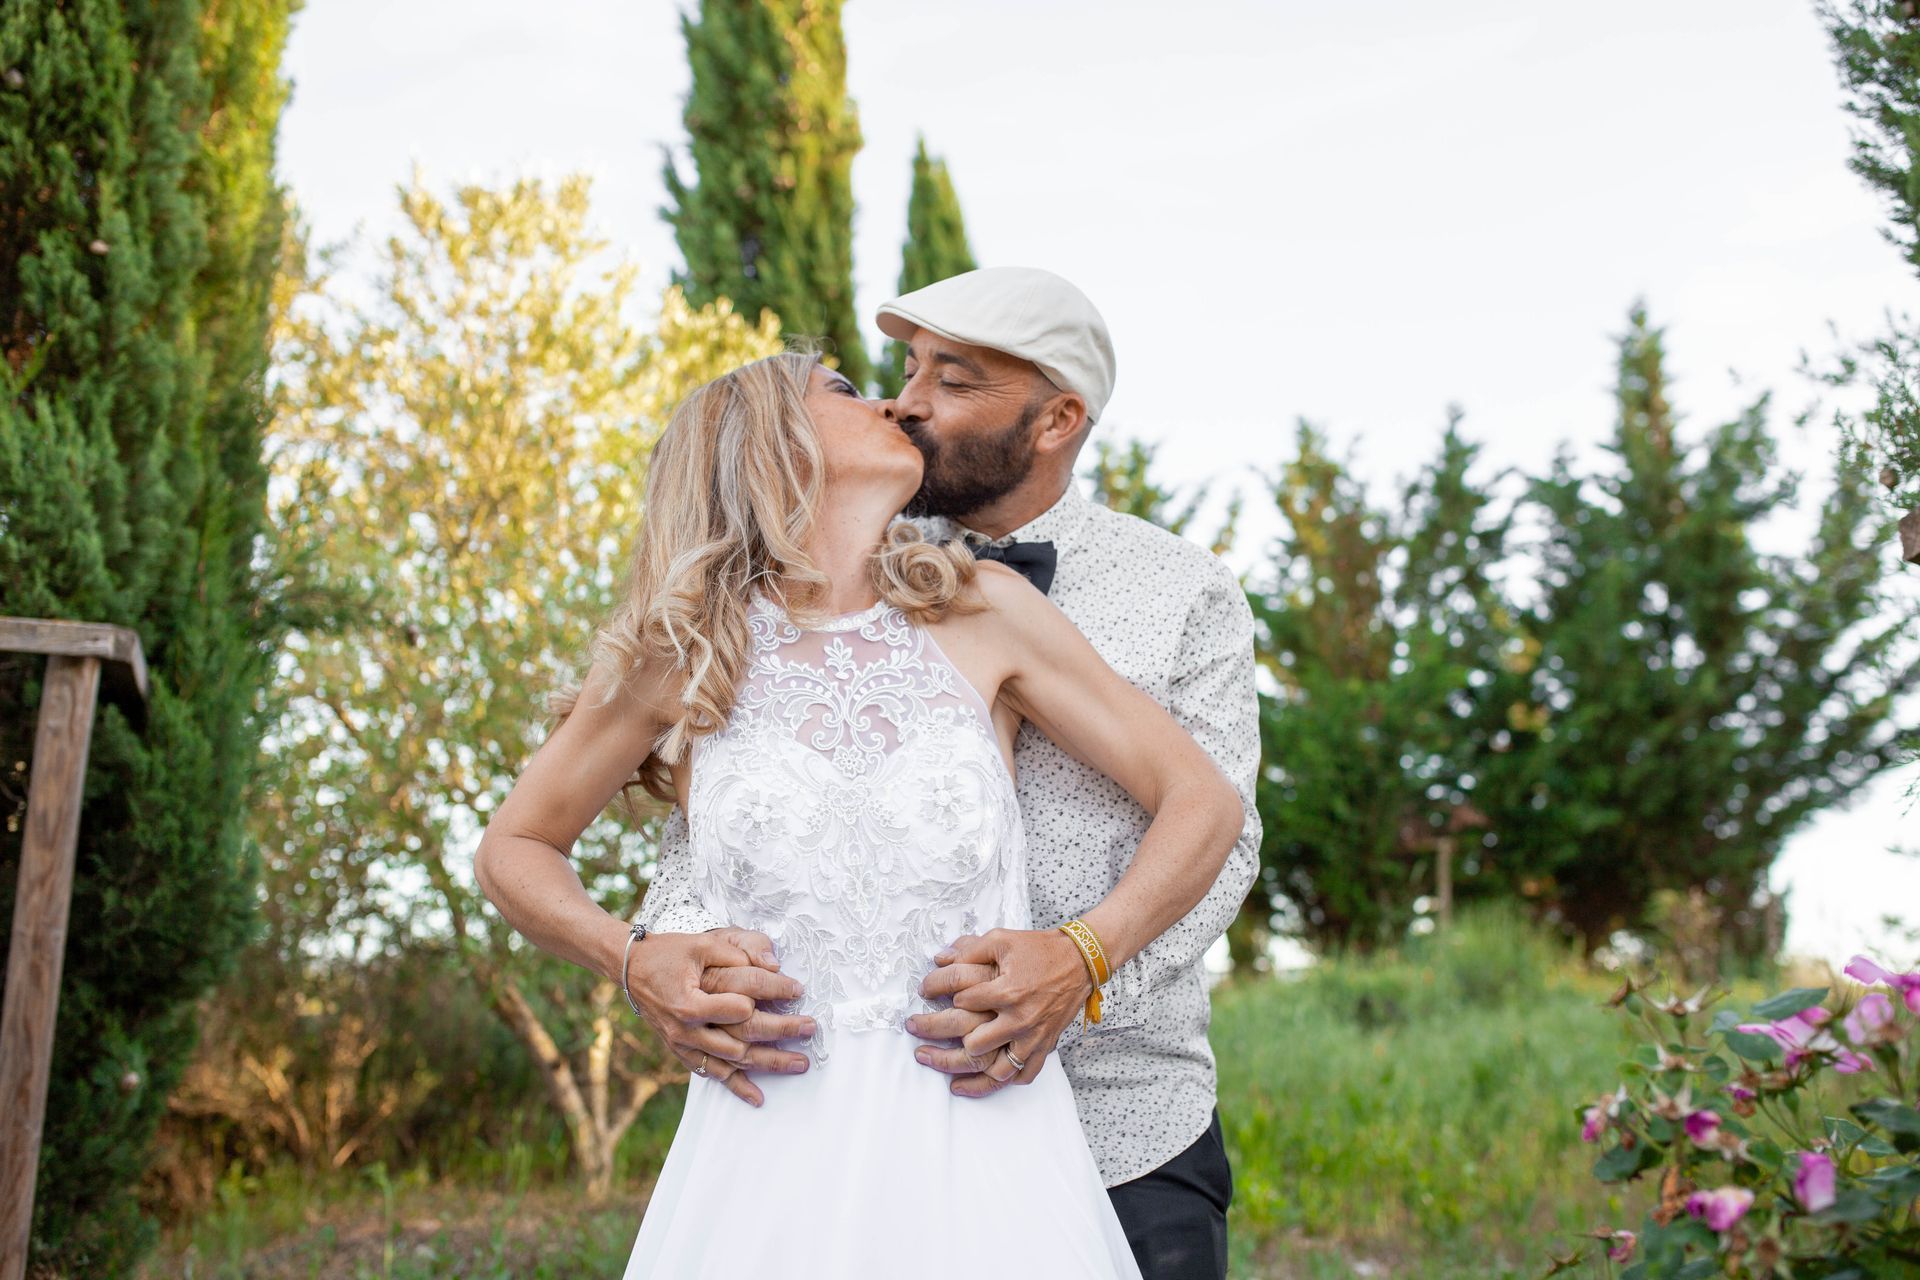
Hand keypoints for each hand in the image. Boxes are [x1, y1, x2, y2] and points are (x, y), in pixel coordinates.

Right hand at [624, 926, 814, 1106]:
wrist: (631, 970)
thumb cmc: (667, 953)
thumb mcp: (701, 944)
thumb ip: (736, 953)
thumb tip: (773, 964)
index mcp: (690, 1002)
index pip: (742, 1003)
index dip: (772, 994)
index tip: (797, 989)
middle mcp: (687, 1028)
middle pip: (743, 1036)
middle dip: (781, 1033)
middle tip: (810, 1028)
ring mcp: (685, 1044)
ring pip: (734, 1060)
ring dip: (769, 1063)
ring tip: (799, 1063)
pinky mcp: (684, 1051)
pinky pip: (713, 1073)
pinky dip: (736, 1086)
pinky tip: (758, 1097)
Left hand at [905, 928, 1092, 1097]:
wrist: (1081, 961)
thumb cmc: (1039, 949)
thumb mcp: (1003, 939)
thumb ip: (969, 949)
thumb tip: (939, 958)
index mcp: (1007, 992)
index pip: (960, 1001)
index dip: (937, 992)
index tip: (925, 990)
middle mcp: (1019, 1020)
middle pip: (972, 1044)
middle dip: (941, 1039)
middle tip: (918, 1033)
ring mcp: (1033, 1037)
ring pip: (996, 1069)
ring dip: (969, 1071)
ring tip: (946, 1074)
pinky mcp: (1045, 1045)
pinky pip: (1023, 1075)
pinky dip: (1003, 1080)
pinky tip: (984, 1079)